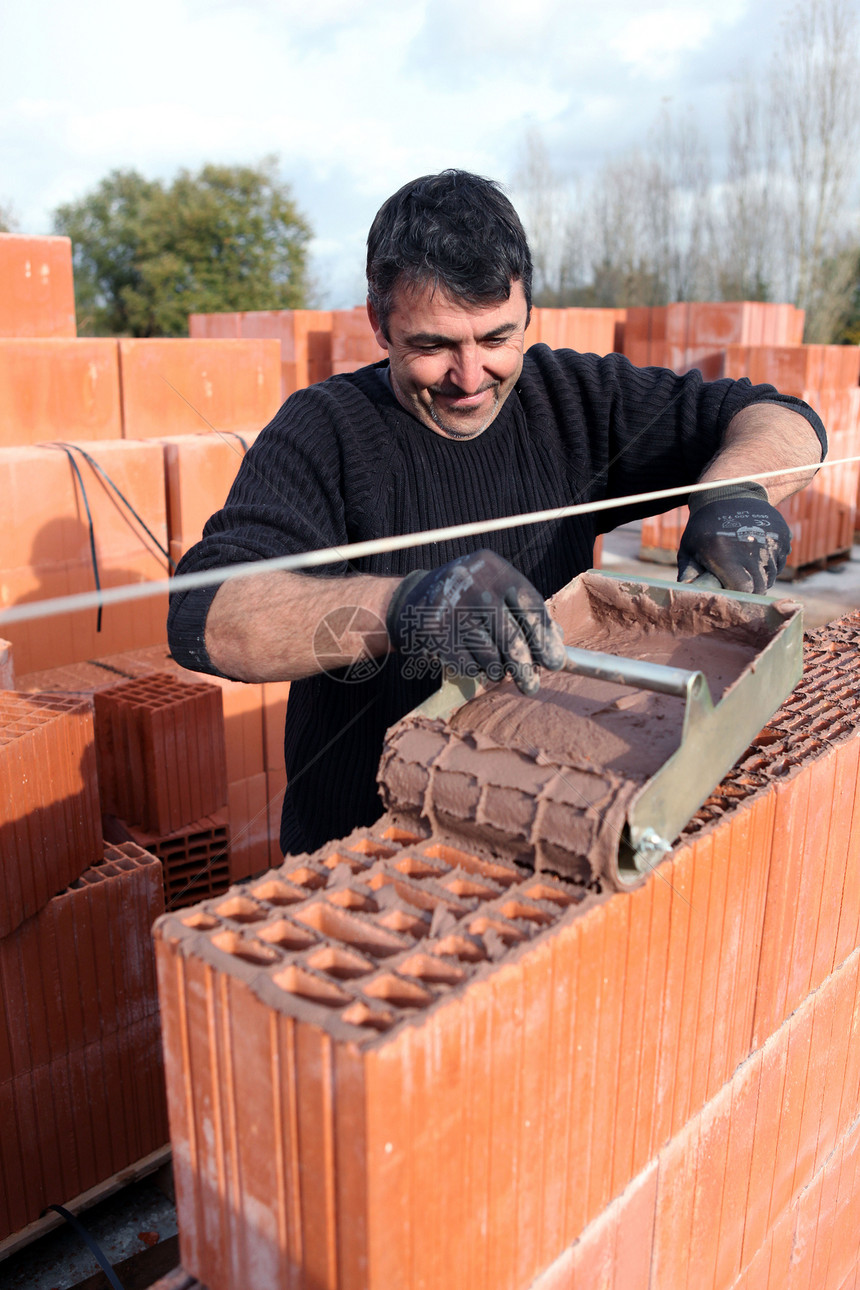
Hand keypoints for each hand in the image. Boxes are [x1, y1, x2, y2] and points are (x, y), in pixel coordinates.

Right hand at [386, 549, 565, 694]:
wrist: (413, 598)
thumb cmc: (468, 598)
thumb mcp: (496, 592)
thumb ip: (526, 613)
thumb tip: (559, 646)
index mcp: (494, 568)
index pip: (530, 605)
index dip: (545, 637)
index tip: (554, 662)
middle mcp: (471, 583)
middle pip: (510, 635)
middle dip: (525, 667)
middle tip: (531, 685)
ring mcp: (450, 607)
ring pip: (489, 655)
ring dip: (498, 670)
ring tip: (498, 670)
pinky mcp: (433, 632)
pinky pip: (467, 665)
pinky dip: (476, 671)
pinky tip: (474, 663)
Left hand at [678, 484, 790, 593]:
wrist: (729, 493)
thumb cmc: (704, 527)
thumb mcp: (689, 548)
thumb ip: (688, 575)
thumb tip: (687, 597)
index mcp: (723, 552)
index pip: (742, 588)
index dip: (737, 593)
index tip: (730, 591)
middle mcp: (750, 546)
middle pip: (760, 586)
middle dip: (750, 589)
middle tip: (739, 584)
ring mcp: (770, 540)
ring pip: (772, 575)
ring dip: (761, 577)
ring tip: (745, 566)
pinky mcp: (782, 536)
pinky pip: (780, 562)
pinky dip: (770, 564)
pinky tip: (756, 553)